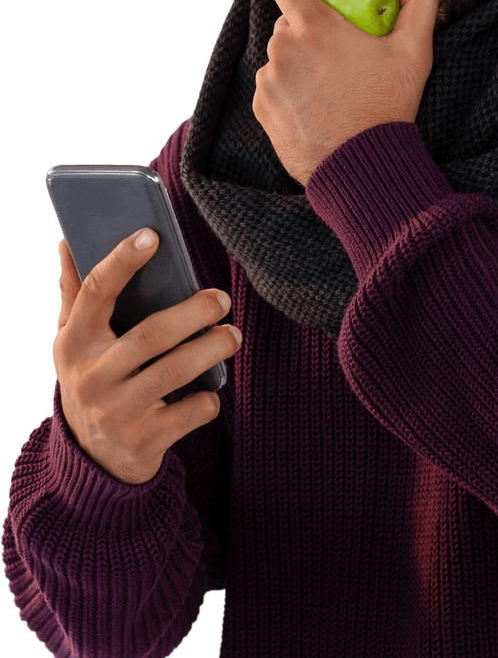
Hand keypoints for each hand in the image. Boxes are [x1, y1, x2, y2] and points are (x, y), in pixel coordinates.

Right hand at [52, 230, 242, 484]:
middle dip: (194, 312)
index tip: (152, 235)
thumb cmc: (95, 378)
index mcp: (73, 343)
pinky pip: (191, 412)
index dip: (123, 261)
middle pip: (151, 335)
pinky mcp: (142, 441)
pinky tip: (213, 389)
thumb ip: (75, 294)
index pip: (96, 293)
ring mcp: (115, 412)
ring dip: (213, 347)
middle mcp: (90, 377)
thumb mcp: (75, 342)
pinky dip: (209, 397)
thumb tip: (67, 242)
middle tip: (222, 299)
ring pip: (176, 370)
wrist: (93, 459)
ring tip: (233, 335)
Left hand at [252, 0, 438, 185]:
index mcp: (312, 27)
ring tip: (331, 86)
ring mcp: (268, 81)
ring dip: (299, 62)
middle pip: (286, 23)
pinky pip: (273, 87)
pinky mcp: (262, 109)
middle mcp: (281, 49)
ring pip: (279, 56)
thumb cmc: (389, 106)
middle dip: (308, 30)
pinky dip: (290, 90)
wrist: (362, 168)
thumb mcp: (416, 52)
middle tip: (338, 51)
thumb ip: (418, 2)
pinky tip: (318, 107)